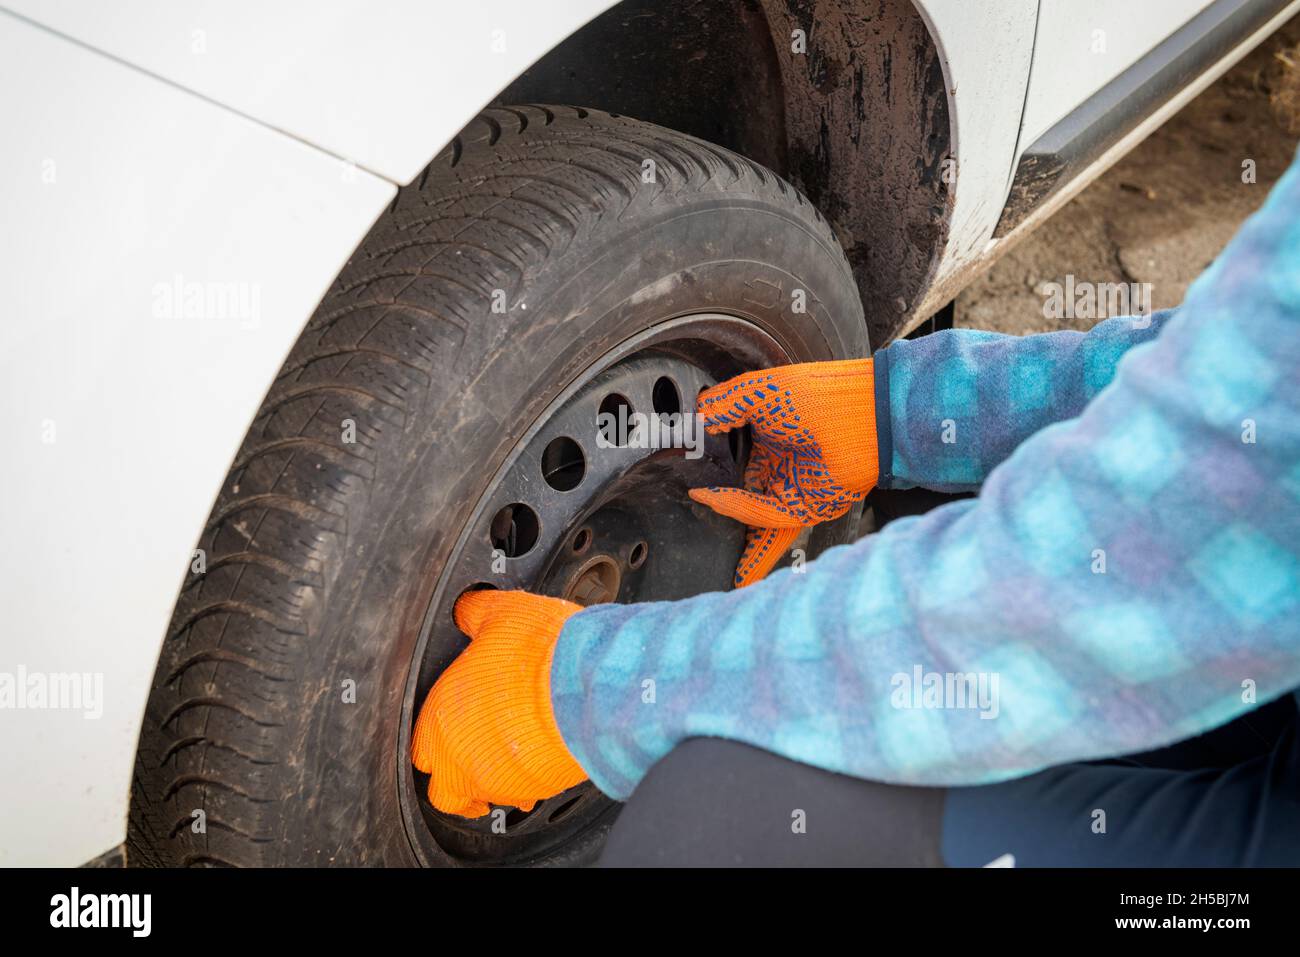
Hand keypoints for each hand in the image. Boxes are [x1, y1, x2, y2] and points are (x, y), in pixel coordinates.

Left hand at [410, 590, 586, 816]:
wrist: (586, 687)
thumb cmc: (542, 653)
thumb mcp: (500, 612)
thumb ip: (475, 613)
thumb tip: (467, 607)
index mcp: (441, 716)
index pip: (419, 744)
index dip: (435, 736)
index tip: (452, 726)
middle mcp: (460, 756)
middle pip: (443, 787)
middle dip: (453, 776)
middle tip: (473, 754)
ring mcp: (497, 779)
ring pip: (480, 797)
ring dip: (490, 780)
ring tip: (508, 759)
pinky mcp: (533, 790)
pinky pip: (521, 798)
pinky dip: (526, 785)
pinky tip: (538, 764)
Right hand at [690, 358, 877, 585]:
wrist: (862, 413)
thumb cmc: (819, 395)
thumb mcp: (758, 392)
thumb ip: (722, 405)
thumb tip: (694, 419)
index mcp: (769, 442)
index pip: (733, 464)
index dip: (709, 468)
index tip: (683, 465)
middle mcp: (778, 469)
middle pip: (741, 500)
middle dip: (718, 512)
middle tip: (685, 506)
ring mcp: (790, 490)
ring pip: (752, 519)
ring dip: (726, 517)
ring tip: (698, 505)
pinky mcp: (803, 507)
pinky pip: (764, 515)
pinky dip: (737, 507)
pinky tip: (713, 496)